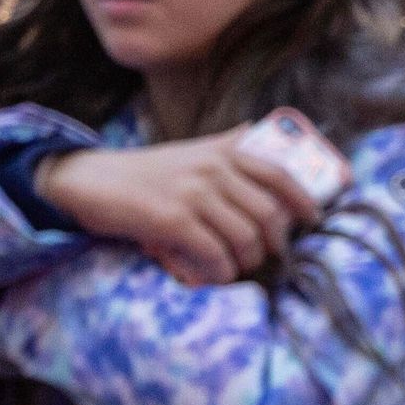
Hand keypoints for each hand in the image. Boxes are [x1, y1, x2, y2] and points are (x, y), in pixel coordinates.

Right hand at [34, 131, 319, 288]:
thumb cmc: (147, 171)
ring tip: (236, 268)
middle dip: (274, 243)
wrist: (92, 180)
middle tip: (267, 256)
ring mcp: (194, 193)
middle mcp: (213, 168)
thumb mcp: (190, 150)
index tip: (312, 220)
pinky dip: (220, 274)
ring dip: (246, 263)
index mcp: (222, 150)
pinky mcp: (173, 220)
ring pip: (246, 239)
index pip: (279, 173)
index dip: (302, 199)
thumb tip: (257, 128)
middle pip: (268, 213)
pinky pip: (215, 256)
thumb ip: (224, 143)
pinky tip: (214, 277)